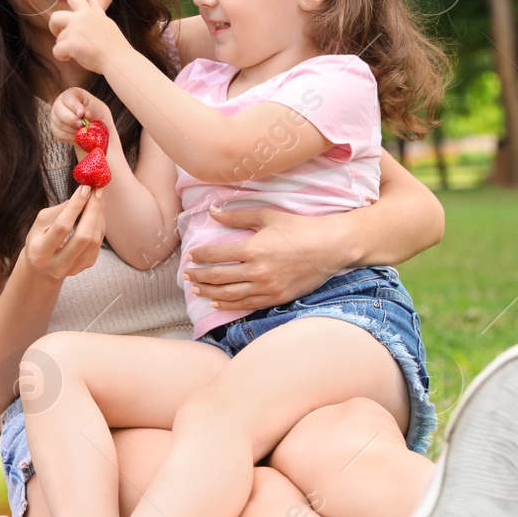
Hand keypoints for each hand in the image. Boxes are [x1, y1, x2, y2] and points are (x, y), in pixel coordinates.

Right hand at [21, 185, 105, 280]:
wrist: (42, 267)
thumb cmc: (39, 239)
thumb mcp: (41, 223)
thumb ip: (60, 210)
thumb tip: (84, 194)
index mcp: (40, 253)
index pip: (62, 227)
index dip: (76, 206)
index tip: (85, 187)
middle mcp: (57, 265)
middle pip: (83, 236)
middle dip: (92, 210)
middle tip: (96, 190)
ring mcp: (74, 269)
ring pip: (94, 240)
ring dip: (99, 215)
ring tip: (97, 197)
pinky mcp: (86, 266)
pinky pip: (98, 243)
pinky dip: (100, 224)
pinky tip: (97, 211)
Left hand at [47, 0, 127, 72]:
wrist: (119, 60)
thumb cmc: (113, 45)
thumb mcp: (105, 22)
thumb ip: (96, 9)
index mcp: (89, 13)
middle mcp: (81, 18)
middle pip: (55, 17)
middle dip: (54, 28)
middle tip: (62, 37)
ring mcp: (76, 29)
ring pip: (58, 39)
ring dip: (65, 48)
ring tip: (80, 52)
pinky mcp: (71, 43)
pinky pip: (56, 51)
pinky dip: (62, 57)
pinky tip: (73, 58)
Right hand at [49, 88, 117, 151]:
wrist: (96, 130)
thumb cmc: (99, 116)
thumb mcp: (100, 111)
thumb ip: (93, 111)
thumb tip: (86, 115)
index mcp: (72, 94)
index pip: (68, 97)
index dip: (74, 106)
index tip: (82, 114)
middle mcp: (60, 103)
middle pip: (58, 110)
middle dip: (71, 119)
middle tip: (82, 125)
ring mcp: (55, 116)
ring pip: (58, 123)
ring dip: (72, 129)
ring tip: (83, 131)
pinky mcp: (55, 129)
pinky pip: (59, 134)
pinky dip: (69, 137)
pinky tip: (78, 136)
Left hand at [182, 205, 343, 310]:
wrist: (331, 247)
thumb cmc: (299, 228)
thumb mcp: (267, 216)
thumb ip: (237, 216)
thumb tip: (212, 212)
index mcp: (253, 248)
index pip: (216, 255)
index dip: (199, 256)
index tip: (191, 256)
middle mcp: (258, 270)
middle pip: (217, 276)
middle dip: (198, 276)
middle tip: (187, 276)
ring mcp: (267, 287)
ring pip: (228, 294)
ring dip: (208, 293)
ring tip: (195, 290)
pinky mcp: (276, 297)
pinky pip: (246, 304)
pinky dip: (228, 304)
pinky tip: (216, 302)